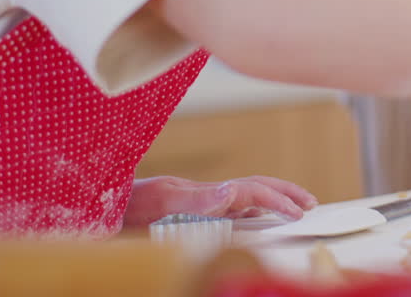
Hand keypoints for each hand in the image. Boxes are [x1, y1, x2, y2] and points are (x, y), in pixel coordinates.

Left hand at [123, 175, 318, 227]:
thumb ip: (196, 197)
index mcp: (204, 192)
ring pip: (244, 199)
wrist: (100, 202)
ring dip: (271, 201)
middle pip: (254, 189)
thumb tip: (234, 191)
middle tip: (311, 203)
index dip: (278, 200)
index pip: (251, 191)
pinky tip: (252, 221)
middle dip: (285, 193)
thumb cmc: (126, 205)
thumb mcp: (161, 201)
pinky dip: (250, 213)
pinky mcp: (188, 213)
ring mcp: (197, 203)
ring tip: (292, 209)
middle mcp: (204, 195)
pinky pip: (228, 211)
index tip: (300, 213)